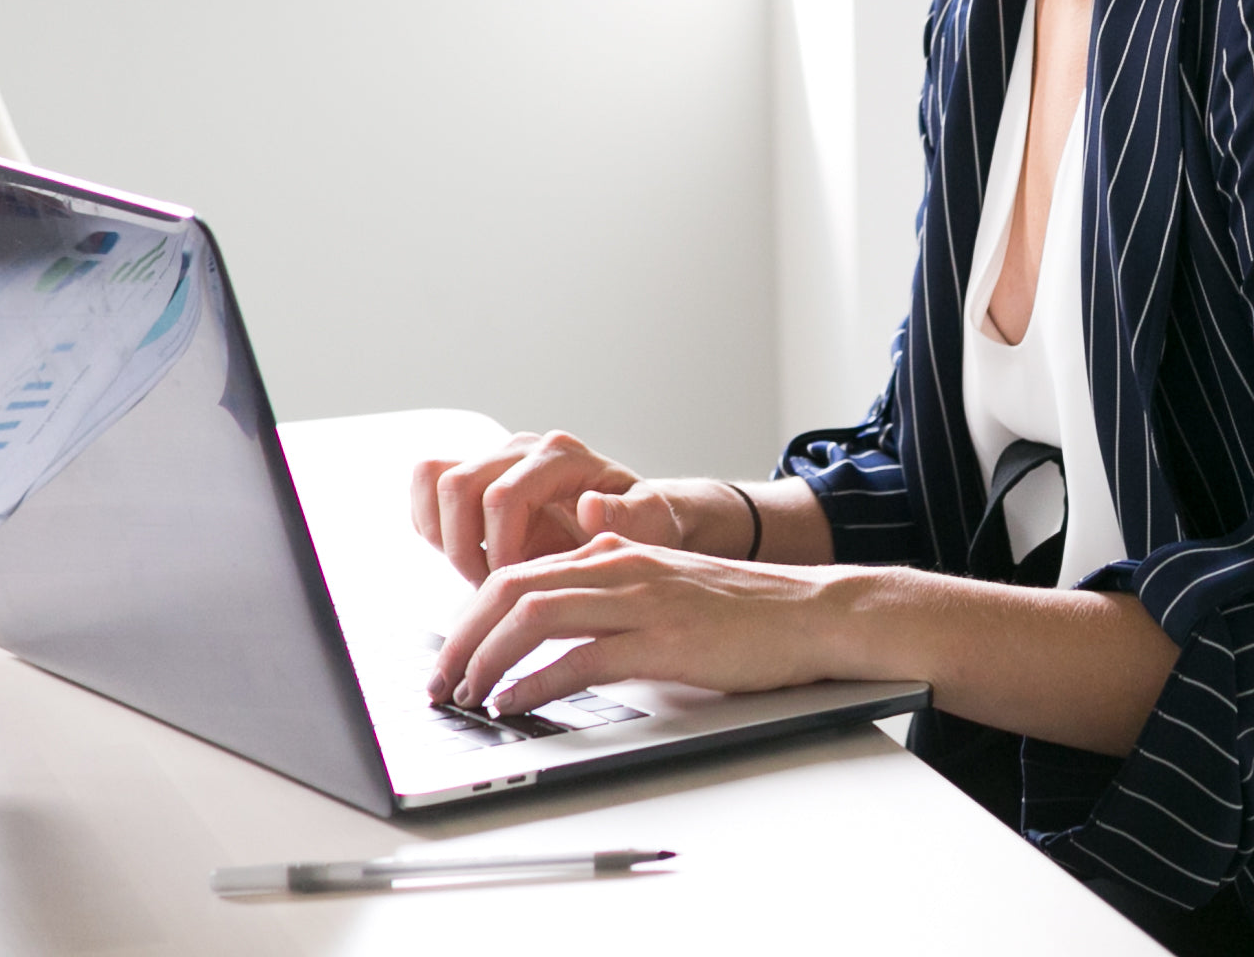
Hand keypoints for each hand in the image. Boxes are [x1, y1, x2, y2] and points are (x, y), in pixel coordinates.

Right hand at [408, 430, 694, 583]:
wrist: (631, 515)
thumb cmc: (641, 521)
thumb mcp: (653, 522)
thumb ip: (630, 516)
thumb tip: (589, 506)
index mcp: (562, 456)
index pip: (502, 496)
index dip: (499, 548)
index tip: (515, 582)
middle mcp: (523, 449)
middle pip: (457, 485)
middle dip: (465, 548)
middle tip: (492, 587)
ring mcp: (496, 460)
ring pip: (434, 480)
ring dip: (445, 538)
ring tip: (481, 574)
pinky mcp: (476, 479)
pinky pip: (428, 491)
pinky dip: (434, 530)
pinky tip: (470, 559)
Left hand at [430, 535, 862, 715]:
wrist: (812, 611)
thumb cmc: (743, 610)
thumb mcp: (664, 586)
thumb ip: (612, 592)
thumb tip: (557, 620)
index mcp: (616, 550)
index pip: (518, 572)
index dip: (471, 614)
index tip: (452, 655)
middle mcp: (620, 565)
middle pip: (510, 588)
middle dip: (462, 636)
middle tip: (441, 680)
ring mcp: (641, 600)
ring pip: (535, 615)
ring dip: (487, 658)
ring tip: (467, 694)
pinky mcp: (663, 640)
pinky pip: (581, 658)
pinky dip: (536, 683)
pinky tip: (515, 704)